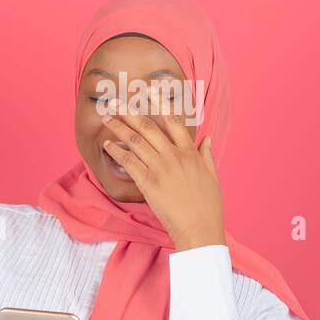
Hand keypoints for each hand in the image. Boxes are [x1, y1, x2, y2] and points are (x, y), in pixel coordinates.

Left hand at [99, 90, 225, 250]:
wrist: (200, 229)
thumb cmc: (208, 206)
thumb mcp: (212, 176)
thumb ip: (207, 155)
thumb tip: (207, 138)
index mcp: (190, 153)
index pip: (174, 121)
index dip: (160, 103)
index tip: (149, 90)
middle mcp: (175, 156)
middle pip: (149, 126)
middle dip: (130, 111)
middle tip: (116, 101)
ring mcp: (161, 168)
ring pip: (136, 140)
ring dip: (119, 126)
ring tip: (106, 117)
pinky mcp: (148, 182)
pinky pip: (129, 161)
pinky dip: (116, 150)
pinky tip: (107, 144)